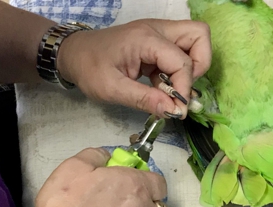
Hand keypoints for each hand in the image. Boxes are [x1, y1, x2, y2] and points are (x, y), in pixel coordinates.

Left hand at [56, 20, 211, 118]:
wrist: (74, 54)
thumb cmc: (89, 68)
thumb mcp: (112, 89)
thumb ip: (144, 99)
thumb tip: (173, 110)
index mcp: (146, 39)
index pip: (183, 61)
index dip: (184, 88)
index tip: (177, 110)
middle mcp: (157, 30)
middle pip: (199, 36)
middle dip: (199, 66)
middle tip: (180, 89)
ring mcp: (158, 34)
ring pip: (193, 42)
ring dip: (189, 68)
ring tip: (170, 89)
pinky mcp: (156, 43)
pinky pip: (179, 53)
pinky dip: (176, 72)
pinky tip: (159, 87)